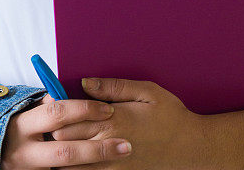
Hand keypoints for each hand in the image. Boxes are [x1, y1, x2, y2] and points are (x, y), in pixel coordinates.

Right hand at [0, 94, 131, 169]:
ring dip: (96, 166)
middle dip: (98, 149)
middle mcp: (25, 152)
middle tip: (126, 144)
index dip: (84, 110)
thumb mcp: (25, 110)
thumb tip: (65, 93)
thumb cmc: (15, 126)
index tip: (109, 109)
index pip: (57, 113)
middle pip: (67, 151)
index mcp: (23, 125)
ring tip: (121, 158)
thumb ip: (45, 103)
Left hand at [52, 77, 204, 169]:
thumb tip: (85, 82)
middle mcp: (107, 143)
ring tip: (62, 139)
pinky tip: (77, 157)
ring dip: (63, 150)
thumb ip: (113, 86)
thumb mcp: (146, 92)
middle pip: (64, 139)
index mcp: (113, 118)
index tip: (53, 102)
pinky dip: (76, 167)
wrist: (191, 149)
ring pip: (70, 162)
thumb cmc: (170, 116)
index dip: (58, 109)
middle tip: (52, 121)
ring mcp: (111, 165)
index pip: (69, 116)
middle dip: (55, 129)